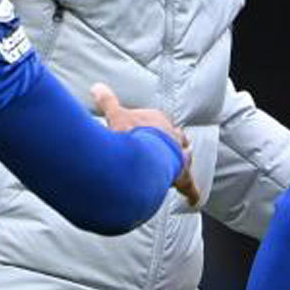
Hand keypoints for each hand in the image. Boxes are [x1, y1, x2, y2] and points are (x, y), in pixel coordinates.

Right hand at [91, 83, 199, 205]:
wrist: (145, 152)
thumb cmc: (132, 134)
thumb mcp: (117, 116)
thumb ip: (108, 102)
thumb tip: (97, 87)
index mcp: (158, 123)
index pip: (160, 123)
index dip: (156, 128)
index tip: (152, 132)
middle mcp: (172, 138)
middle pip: (176, 139)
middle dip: (172, 144)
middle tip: (169, 151)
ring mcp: (179, 158)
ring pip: (185, 159)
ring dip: (181, 163)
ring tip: (178, 170)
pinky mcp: (182, 178)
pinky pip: (190, 188)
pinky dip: (192, 194)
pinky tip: (193, 202)